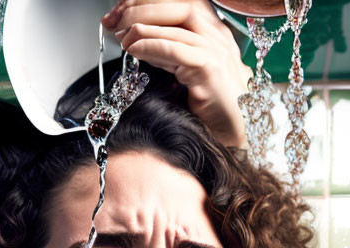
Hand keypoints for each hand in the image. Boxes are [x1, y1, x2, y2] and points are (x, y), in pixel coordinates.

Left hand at [101, 0, 252, 147]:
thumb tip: (136, 41)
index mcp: (211, 32)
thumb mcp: (184, 71)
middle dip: (141, 7)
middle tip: (114, 20)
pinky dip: (151, 46)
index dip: (146, 2)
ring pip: (176, 23)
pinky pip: (176, 51)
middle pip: (177, 4)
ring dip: (140, 26)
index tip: (119, 12)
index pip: (177, 2)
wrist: (236, 132)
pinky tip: (134, 49)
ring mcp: (216, 51)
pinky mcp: (211, 70)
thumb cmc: (211, 108)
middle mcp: (216, 35)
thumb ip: (166, 54)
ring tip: (120, 36)